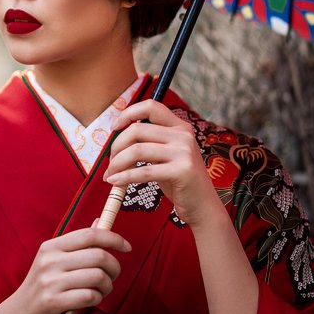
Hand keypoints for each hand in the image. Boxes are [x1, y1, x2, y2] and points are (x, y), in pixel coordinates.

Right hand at [9, 227, 131, 313]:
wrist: (20, 313)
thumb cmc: (44, 285)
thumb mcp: (55, 260)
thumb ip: (78, 243)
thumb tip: (100, 222)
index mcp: (51, 246)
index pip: (90, 235)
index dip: (113, 238)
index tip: (127, 247)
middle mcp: (50, 261)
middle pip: (98, 256)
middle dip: (114, 267)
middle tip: (113, 276)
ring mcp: (50, 281)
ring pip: (98, 277)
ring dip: (107, 286)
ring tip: (102, 290)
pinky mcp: (53, 302)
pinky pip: (90, 296)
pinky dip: (97, 299)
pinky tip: (91, 300)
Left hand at [104, 100, 221, 227]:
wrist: (203, 206)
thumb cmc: (180, 182)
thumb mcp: (167, 156)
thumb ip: (149, 144)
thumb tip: (117, 141)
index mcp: (180, 127)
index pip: (151, 106)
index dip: (128, 113)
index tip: (115, 128)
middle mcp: (183, 135)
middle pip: (137, 130)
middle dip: (116, 147)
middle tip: (109, 163)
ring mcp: (184, 152)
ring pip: (137, 150)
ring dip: (117, 163)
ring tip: (110, 175)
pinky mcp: (181, 171)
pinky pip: (144, 171)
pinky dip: (124, 176)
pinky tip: (115, 182)